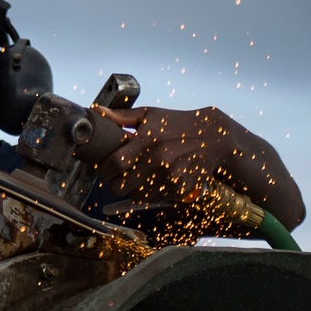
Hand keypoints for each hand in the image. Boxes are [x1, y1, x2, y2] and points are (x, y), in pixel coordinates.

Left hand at [95, 105, 235, 204]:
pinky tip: (154, 181)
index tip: (102, 170)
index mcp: (147, 140)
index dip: (104, 171)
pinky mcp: (180, 188)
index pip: (116, 163)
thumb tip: (97, 112)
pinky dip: (151, 193)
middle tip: (115, 179)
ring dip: (132, 191)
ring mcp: (170, 176)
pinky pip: (156, 198)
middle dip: (114, 185)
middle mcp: (159, 160)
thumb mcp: (150, 114)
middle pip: (123, 186)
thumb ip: (122, 116)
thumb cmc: (177, 123)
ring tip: (135, 179)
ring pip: (138, 196)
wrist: (213, 136)